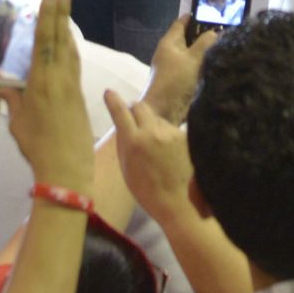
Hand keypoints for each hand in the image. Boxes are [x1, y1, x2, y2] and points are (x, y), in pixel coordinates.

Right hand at [0, 0, 93, 193]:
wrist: (67, 162)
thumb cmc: (37, 143)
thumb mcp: (17, 120)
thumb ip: (12, 98)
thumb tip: (3, 85)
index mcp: (42, 80)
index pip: (45, 41)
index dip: (47, 17)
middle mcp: (60, 76)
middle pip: (61, 37)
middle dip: (61, 12)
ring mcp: (71, 82)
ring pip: (69, 47)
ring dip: (65, 26)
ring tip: (64, 6)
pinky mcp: (77, 91)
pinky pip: (73, 61)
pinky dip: (69, 46)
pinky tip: (67, 40)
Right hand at [105, 92, 192, 226]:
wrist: (178, 200)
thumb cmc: (146, 190)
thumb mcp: (126, 168)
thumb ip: (125, 144)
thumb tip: (124, 125)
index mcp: (133, 141)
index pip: (121, 113)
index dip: (113, 101)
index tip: (109, 92)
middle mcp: (152, 131)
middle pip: (141, 107)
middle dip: (135, 109)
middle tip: (133, 118)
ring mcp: (170, 131)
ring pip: (157, 118)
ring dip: (152, 124)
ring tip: (155, 146)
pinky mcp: (184, 134)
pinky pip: (171, 128)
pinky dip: (167, 134)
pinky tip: (169, 151)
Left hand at [141, 16, 216, 125]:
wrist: (164, 111)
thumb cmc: (175, 80)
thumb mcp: (193, 58)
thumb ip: (205, 42)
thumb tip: (216, 32)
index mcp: (170, 42)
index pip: (182, 22)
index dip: (196, 16)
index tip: (213, 12)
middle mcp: (172, 51)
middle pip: (190, 37)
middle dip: (206, 33)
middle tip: (226, 29)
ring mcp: (176, 65)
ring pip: (194, 52)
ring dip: (207, 49)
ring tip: (226, 44)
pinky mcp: (182, 78)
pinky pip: (195, 65)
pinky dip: (205, 62)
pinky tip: (219, 62)